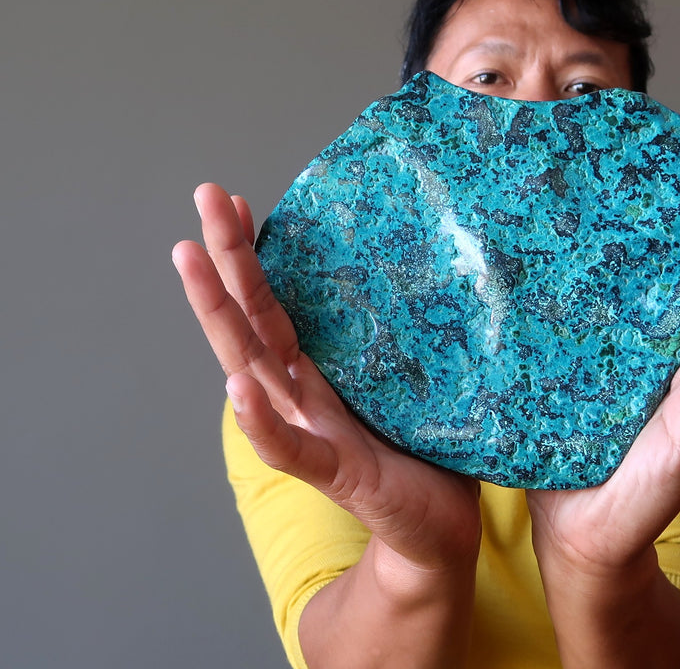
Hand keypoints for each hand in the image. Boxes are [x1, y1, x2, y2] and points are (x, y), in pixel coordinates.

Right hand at [172, 184, 480, 568]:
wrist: (441, 531)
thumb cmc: (430, 454)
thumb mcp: (418, 381)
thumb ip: (407, 338)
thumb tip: (434, 266)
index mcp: (321, 373)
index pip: (278, 305)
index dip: (256, 256)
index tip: (238, 201)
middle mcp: (304, 397)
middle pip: (254, 322)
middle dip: (226, 260)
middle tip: (205, 197)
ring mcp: (312, 434)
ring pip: (253, 370)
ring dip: (219, 316)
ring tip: (191, 259)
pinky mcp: (335, 474)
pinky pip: (288, 449)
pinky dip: (259, 420)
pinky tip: (238, 387)